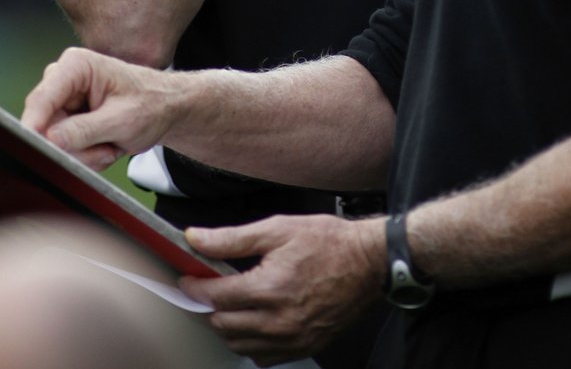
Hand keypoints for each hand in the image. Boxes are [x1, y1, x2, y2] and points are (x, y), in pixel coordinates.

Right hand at [21, 47, 174, 170]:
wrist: (166, 109)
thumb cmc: (152, 104)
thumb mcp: (122, 120)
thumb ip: (84, 130)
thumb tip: (50, 139)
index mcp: (77, 65)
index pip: (42, 98)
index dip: (34, 127)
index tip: (35, 150)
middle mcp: (64, 79)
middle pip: (45, 126)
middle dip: (75, 146)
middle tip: (107, 148)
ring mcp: (63, 100)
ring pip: (52, 142)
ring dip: (84, 153)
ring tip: (111, 143)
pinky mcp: (65, 119)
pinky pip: (62, 148)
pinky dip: (85, 155)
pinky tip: (106, 145)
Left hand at [181, 213, 386, 365]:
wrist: (369, 263)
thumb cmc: (328, 241)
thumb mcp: (278, 228)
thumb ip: (232, 239)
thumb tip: (196, 239)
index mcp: (269, 288)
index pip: (215, 296)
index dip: (195, 286)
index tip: (188, 278)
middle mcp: (277, 320)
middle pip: (222, 324)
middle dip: (209, 306)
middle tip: (208, 288)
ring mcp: (291, 338)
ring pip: (239, 344)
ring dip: (227, 326)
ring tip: (230, 304)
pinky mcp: (303, 347)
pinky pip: (263, 356)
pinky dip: (251, 342)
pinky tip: (254, 321)